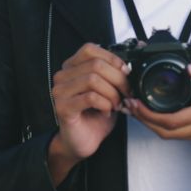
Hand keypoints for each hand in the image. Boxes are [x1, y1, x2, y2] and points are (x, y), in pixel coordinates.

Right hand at [48, 42, 130, 184]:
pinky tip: (106, 112)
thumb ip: (113, 75)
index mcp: (72, 67)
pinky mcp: (63, 107)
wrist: (83, 141)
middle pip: (95, 65)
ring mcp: (60, 92)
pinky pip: (90, 97)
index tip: (126, 72)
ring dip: (112, 93)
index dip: (112, 58)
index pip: (90, 49)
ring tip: (116, 105)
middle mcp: (63, 76)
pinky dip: (105, 104)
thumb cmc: (95, 115)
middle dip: (118, 79)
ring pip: (93, 79)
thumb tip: (129, 65)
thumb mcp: (108, 90)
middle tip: (126, 93)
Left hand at [125, 58, 190, 144]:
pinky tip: (153, 114)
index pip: (175, 120)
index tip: (136, 103)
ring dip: (152, 125)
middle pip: (168, 132)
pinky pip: (180, 135)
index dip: (151, 115)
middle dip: (145, 121)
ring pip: (173, 136)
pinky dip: (164, 127)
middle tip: (129, 105)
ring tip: (136, 109)